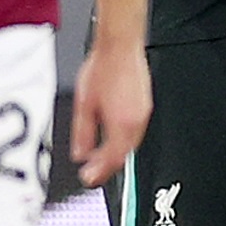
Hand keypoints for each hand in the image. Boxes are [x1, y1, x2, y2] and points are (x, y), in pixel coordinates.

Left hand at [69, 34, 151, 187]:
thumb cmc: (103, 69)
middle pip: (125, 155)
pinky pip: (136, 132)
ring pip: (132, 144)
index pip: (113, 158)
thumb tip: (80, 153)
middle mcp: (136, 121)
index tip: (88, 177)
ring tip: (101, 157)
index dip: (100, 172)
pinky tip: (112, 137)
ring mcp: (144, 114)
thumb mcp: (84, 105)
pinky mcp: (145, 106)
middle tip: (93, 171)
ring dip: (117, 153)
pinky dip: (124, 141)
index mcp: (121, 124)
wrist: (120, 47)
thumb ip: (82, 133)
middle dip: (109, 166)